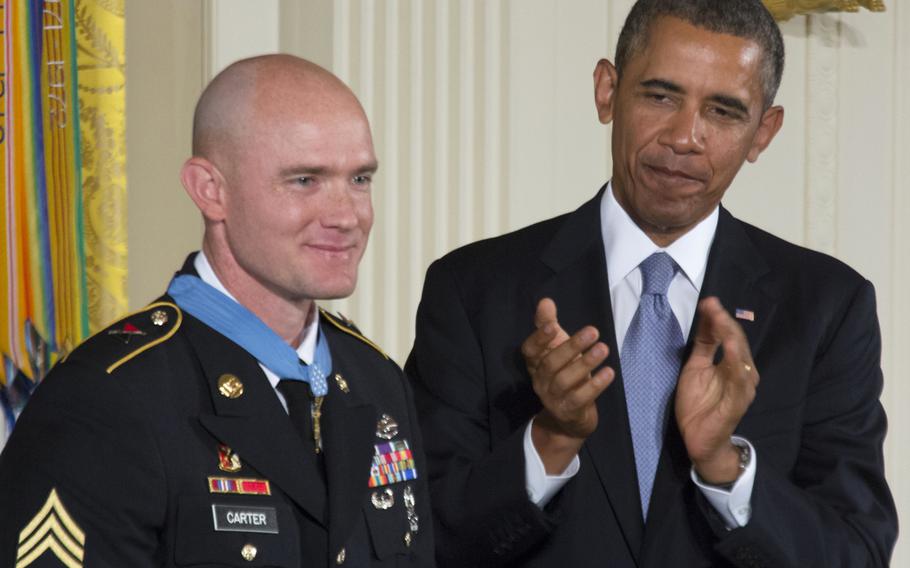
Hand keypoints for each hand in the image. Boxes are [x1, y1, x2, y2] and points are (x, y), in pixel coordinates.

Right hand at [522, 298, 614, 472]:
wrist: (569, 419)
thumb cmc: (564, 374)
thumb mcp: (558, 348)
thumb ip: (549, 325)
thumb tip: (545, 301)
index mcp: (535, 364)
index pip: (529, 350)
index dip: (539, 339)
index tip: (552, 326)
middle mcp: (540, 381)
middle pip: (551, 364)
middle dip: (572, 346)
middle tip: (593, 331)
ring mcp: (553, 399)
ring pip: (566, 381)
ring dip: (586, 364)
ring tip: (604, 349)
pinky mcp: (569, 412)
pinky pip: (581, 398)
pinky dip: (595, 385)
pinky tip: (609, 372)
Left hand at [675, 297, 758, 483]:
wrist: (699, 439)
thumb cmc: (699, 404)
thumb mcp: (696, 368)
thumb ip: (703, 345)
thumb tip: (706, 318)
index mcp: (731, 363)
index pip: (727, 335)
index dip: (718, 318)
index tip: (707, 301)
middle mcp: (742, 372)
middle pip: (736, 341)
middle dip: (724, 321)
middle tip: (712, 304)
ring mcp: (742, 386)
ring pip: (740, 356)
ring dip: (730, 336)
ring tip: (721, 319)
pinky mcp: (739, 401)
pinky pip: (739, 379)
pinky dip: (736, 362)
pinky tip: (730, 347)